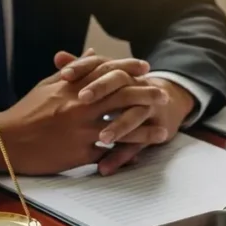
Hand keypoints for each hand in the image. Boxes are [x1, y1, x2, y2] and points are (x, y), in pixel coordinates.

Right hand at [0, 59, 163, 174]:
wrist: (5, 142)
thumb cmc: (25, 112)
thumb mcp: (47, 86)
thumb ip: (74, 71)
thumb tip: (93, 54)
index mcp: (70, 87)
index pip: (106, 72)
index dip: (129, 69)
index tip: (146, 69)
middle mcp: (78, 106)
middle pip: (121, 96)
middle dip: (145, 95)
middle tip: (163, 95)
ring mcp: (80, 131)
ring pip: (121, 128)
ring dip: (145, 130)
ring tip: (163, 131)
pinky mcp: (79, 153)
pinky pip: (107, 153)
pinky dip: (124, 153)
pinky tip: (140, 154)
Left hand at [54, 50, 195, 175]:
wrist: (167, 102)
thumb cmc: (127, 91)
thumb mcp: (106, 79)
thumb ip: (82, 70)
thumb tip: (58, 57)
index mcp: (119, 73)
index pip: (101, 64)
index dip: (83, 67)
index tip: (64, 74)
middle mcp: (136, 86)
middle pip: (119, 83)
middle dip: (101, 89)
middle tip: (82, 99)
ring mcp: (147, 108)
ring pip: (134, 115)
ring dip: (119, 126)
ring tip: (102, 138)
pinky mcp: (154, 130)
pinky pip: (138, 144)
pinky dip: (121, 157)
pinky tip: (105, 169)